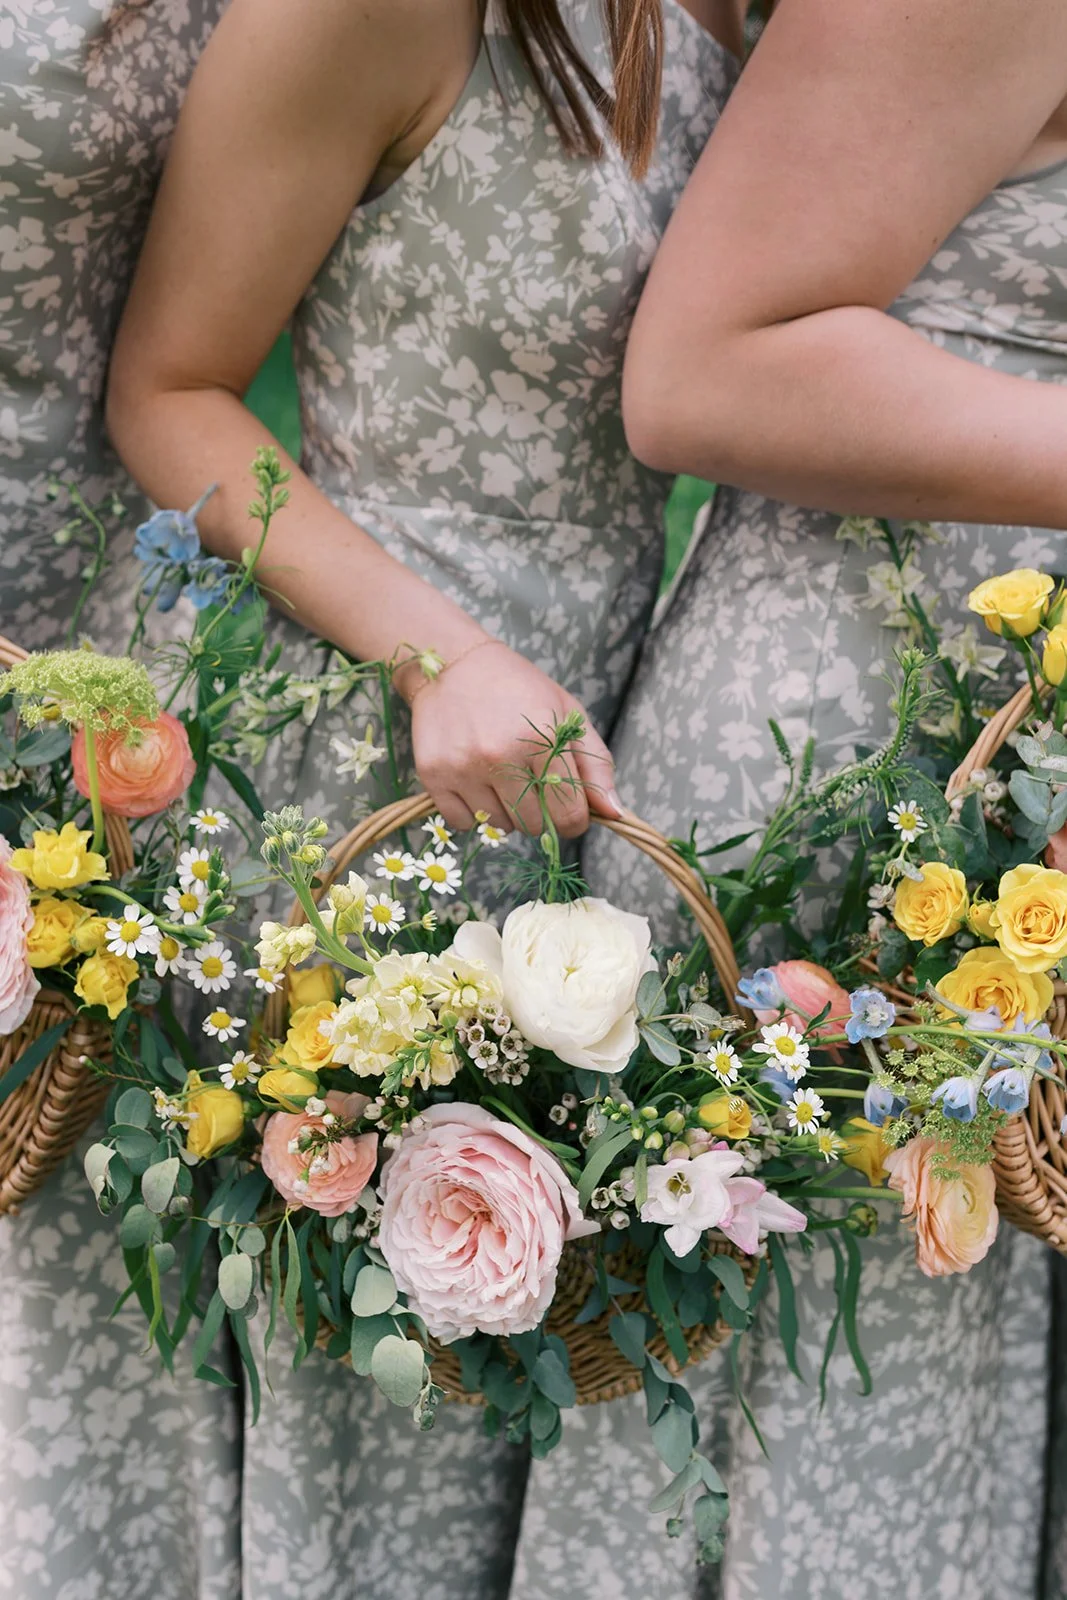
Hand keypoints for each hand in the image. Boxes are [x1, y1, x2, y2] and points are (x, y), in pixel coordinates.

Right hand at [407, 640, 621, 836]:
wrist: (454, 664)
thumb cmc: (518, 688)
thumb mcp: (568, 715)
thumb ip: (596, 765)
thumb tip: (614, 813)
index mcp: (543, 739)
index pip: (569, 815)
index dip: (574, 819)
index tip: (568, 809)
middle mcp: (501, 756)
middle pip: (535, 826)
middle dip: (540, 813)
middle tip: (531, 783)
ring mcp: (464, 768)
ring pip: (499, 827)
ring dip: (506, 811)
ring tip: (501, 775)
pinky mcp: (433, 775)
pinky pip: (463, 823)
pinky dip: (474, 813)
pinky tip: (476, 782)